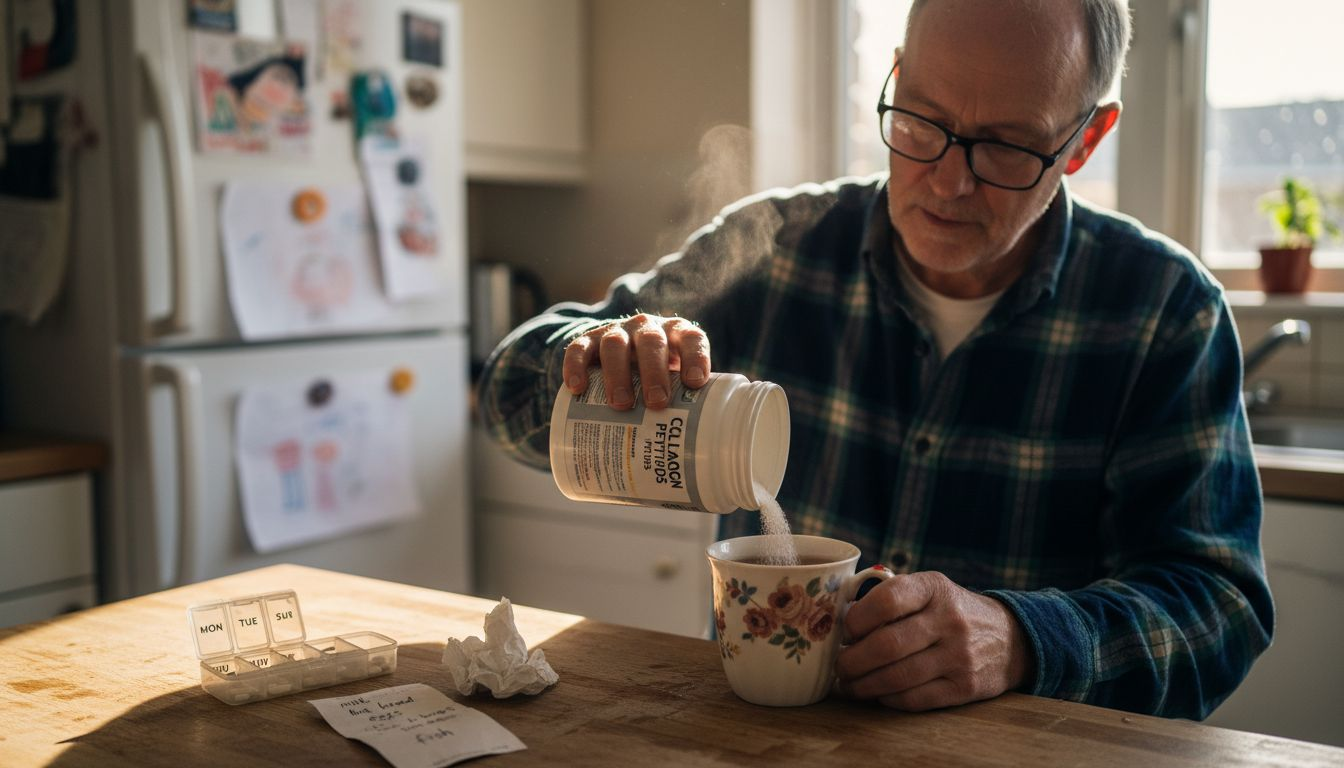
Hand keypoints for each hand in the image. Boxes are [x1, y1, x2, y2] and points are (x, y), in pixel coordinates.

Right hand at [562, 313, 710, 409]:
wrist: (620, 356)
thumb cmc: (657, 381)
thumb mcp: (674, 385)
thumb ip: (685, 410)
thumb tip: (697, 471)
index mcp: (676, 336)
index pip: (691, 339)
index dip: (695, 357)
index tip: (694, 383)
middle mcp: (647, 329)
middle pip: (652, 342)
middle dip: (654, 371)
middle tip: (656, 403)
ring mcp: (617, 332)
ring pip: (615, 344)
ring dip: (618, 373)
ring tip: (620, 404)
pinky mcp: (589, 340)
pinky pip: (579, 349)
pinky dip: (576, 367)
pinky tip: (577, 388)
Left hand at [835, 571, 1032, 710]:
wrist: (1010, 639)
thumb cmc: (951, 612)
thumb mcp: (929, 591)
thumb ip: (890, 599)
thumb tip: (841, 620)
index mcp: (934, 588)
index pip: (888, 600)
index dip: (857, 619)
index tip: (845, 631)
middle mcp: (950, 620)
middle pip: (887, 645)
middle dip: (853, 660)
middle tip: (840, 665)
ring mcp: (960, 656)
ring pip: (898, 677)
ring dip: (864, 685)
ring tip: (850, 684)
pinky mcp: (965, 688)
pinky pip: (915, 699)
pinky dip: (888, 699)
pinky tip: (878, 693)